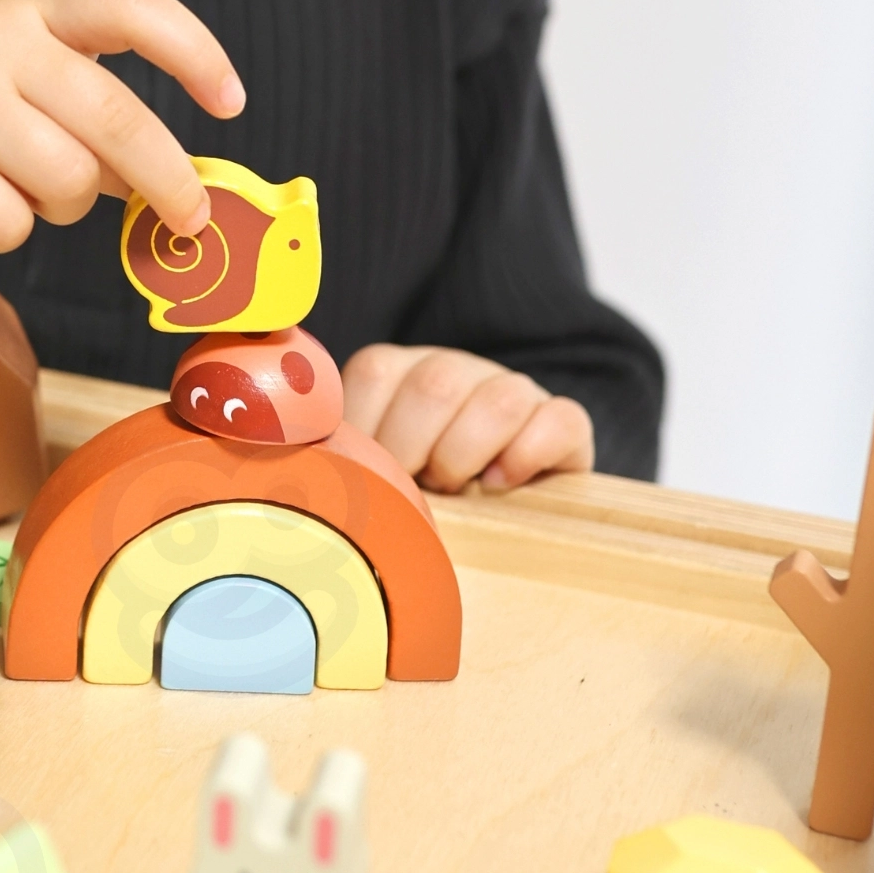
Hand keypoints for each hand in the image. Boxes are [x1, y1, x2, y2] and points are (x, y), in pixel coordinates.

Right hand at [0, 0, 244, 254]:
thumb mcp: (22, 90)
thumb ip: (94, 118)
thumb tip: (176, 183)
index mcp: (29, 16)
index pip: (128, 6)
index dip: (192, 50)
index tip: (231, 103)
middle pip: (114, 117)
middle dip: (167, 178)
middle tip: (190, 219)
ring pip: (68, 181)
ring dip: (61, 207)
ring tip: (18, 191)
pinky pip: (10, 223)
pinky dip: (5, 231)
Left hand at [340, 344, 593, 491]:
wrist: (498, 503)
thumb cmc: (416, 493)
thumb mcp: (371, 473)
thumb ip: (343, 462)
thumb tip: (310, 479)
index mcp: (398, 373)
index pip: (374, 372)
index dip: (370, 432)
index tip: (371, 473)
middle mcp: (454, 369)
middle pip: (436, 384)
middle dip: (417, 450)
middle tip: (415, 486)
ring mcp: (512, 388)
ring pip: (498, 400)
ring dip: (468, 455)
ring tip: (459, 488)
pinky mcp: (562, 420)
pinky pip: (558, 419)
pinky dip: (527, 456)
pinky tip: (501, 483)